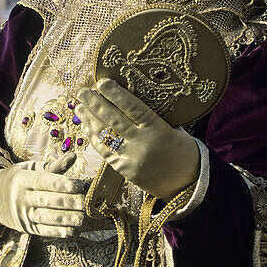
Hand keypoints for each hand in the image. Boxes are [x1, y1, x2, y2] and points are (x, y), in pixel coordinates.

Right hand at [0, 153, 88, 236]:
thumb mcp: (31, 168)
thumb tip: (74, 156)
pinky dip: (59, 232)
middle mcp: (21, 198)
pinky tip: (73, 230)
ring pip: (47, 218)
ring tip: (81, 217)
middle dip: (68, 202)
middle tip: (84, 202)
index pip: (44, 181)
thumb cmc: (18, 178)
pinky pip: (44, 231)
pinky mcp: (26, 228)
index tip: (78, 185)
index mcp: (23, 179)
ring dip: (66, 219)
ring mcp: (23, 215)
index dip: (62, 184)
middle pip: (48, 200)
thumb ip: (54, 166)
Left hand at [76, 78, 199, 201]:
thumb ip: (149, 116)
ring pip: (105, 135)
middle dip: (94, 103)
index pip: (132, 107)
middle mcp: (143, 144)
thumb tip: (122, 98)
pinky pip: (105, 151)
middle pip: (113, 120)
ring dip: (89, 119)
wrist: (187, 184)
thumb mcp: (172, 128)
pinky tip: (87, 127)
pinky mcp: (124, 170)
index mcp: (158, 129)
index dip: (115, 94)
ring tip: (79, 107)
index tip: (102, 82)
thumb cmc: (181, 150)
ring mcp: (132, 158)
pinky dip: (94, 137)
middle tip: (81, 91)